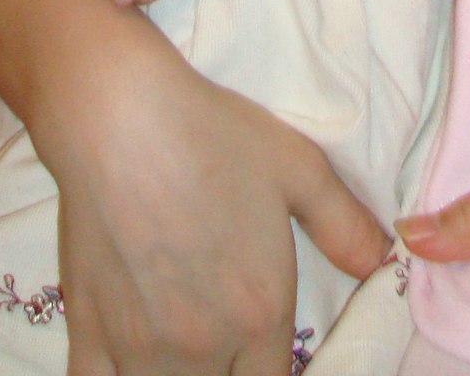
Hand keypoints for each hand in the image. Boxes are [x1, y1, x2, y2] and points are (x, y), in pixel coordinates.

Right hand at [38, 33, 391, 375]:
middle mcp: (203, 346)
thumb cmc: (214, 136)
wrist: (121, 119)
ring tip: (182, 346)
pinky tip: (130, 359)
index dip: (272, 369)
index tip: (263, 347)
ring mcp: (139, 349)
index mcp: (260, 314)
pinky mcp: (86, 337)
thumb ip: (345, 226)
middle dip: (229, 373)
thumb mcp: (300, 169)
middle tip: (228, 342)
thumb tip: (384, 267)